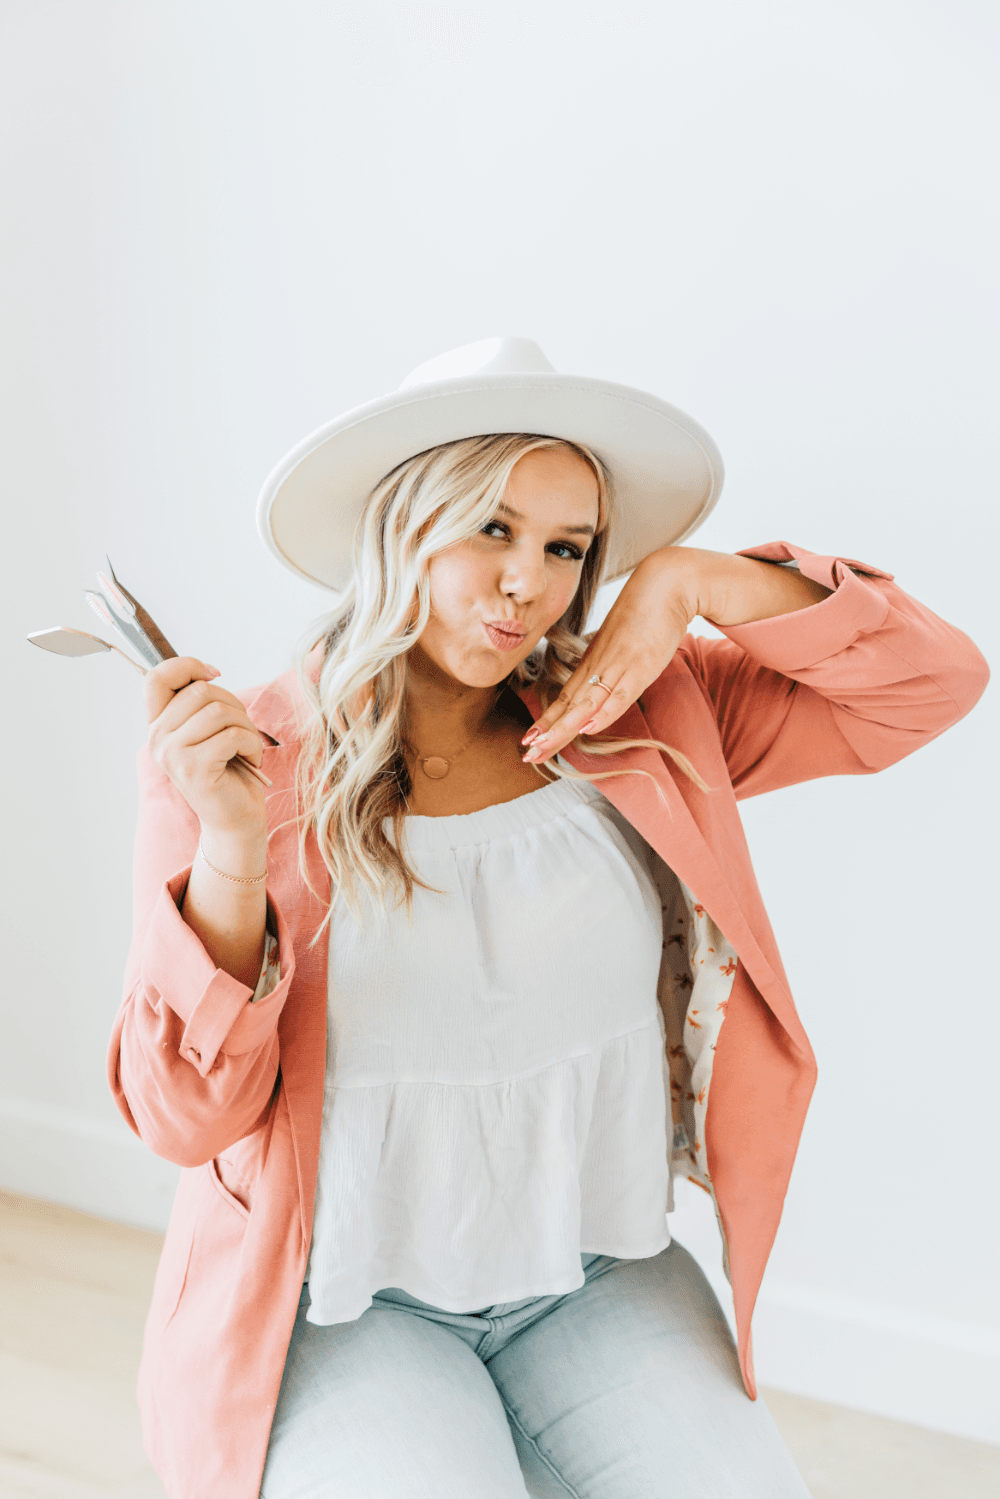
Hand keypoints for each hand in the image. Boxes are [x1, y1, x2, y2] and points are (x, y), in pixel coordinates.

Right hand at [145, 657, 267, 843]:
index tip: (214, 675)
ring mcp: (172, 755)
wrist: (234, 819)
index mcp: (157, 725)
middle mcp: (157, 739)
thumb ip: (199, 703)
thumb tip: (208, 673)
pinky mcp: (194, 769)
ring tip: (247, 745)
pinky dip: (252, 744)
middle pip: (200, 690)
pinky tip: (251, 759)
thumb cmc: (227, 770)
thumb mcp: (208, 730)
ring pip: (219, 711)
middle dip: (234, 704)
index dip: (187, 666)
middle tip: (243, 729)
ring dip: (246, 725)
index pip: (156, 677)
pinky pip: (232, 736)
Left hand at [522, 549, 694, 762]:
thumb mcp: (623, 647)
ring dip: (563, 727)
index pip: (565, 700)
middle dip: (547, 732)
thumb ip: (611, 669)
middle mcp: (599, 668)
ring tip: (541, 746)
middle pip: (569, 707)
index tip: (529, 741)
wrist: (664, 586)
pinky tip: (587, 728)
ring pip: (586, 704)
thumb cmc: (644, 616)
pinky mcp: (639, 667)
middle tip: (526, 754)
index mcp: (594, 665)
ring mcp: (617, 668)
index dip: (547, 722)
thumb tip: (602, 689)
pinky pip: (619, 694)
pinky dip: (603, 712)